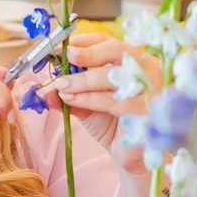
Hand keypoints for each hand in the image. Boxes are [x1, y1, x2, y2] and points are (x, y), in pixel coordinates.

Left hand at [39, 33, 161, 175]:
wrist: (130, 154)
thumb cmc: (112, 124)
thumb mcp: (86, 104)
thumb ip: (69, 93)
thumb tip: (44, 89)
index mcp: (133, 62)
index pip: (111, 42)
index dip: (87, 41)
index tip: (65, 47)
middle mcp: (148, 70)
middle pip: (118, 51)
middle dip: (89, 54)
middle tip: (67, 58)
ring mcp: (152, 89)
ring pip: (113, 77)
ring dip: (82, 81)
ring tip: (62, 88)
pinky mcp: (149, 110)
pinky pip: (115, 101)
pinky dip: (89, 99)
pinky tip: (73, 101)